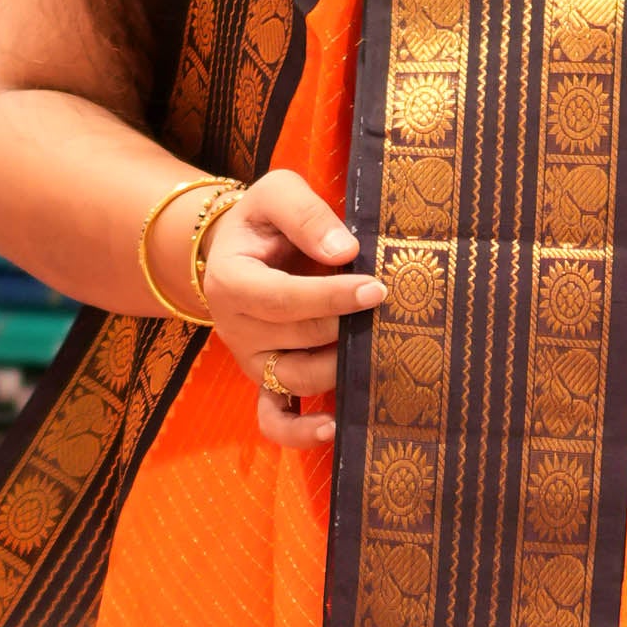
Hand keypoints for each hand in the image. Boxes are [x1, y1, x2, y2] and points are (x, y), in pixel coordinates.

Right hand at [190, 165, 384, 452]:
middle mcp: (235, 328)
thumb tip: (346, 252)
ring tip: (379, 351)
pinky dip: (299, 432)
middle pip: (298, 339)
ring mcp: (251, 361)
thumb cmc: (263, 223)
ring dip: (339, 370)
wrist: (236, 251)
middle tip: (394, 314)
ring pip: (296, 379)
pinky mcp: (264, 383)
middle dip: (347, 329)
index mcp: (232, 281)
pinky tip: (334, 427)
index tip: (377, 288)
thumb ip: (306, 214)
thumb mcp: (276, 194)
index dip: (331, 297)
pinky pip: (274, 420)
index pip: (283, 298)